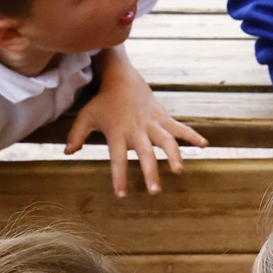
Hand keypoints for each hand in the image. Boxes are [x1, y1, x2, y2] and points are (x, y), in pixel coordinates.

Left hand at [66, 64, 207, 196]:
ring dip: (174, 155)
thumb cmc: (104, 101)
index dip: (119, 177)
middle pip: (145, 153)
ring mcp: (153, 123)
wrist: (122, 78)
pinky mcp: (164, 117)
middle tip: (155, 191)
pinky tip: (205, 145)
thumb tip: (67, 152)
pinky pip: (180, 127)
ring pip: (166, 140)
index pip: (117, 159)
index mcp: (118, 133)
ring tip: (179, 171)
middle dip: (150, 172)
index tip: (122, 195)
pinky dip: (192, 135)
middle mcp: (137, 130)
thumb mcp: (86, 116)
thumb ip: (76, 135)